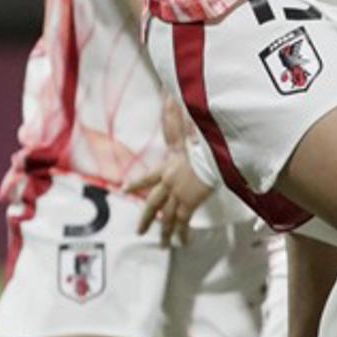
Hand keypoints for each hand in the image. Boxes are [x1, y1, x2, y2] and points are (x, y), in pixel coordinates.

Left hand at [126, 103, 215, 247]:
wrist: (211, 152)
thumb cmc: (201, 138)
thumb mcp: (186, 125)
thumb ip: (175, 111)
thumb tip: (166, 91)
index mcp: (168, 165)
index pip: (148, 176)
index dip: (136, 183)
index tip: (124, 189)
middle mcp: (169, 181)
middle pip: (153, 203)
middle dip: (146, 218)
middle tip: (140, 231)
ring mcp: (179, 194)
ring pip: (168, 217)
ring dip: (165, 231)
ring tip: (162, 245)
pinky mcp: (190, 202)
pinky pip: (184, 222)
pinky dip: (183, 233)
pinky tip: (183, 243)